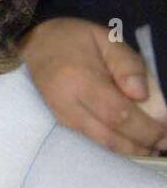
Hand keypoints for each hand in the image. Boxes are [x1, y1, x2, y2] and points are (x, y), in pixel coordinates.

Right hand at [20, 17, 166, 155]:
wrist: (34, 45)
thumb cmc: (73, 38)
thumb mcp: (106, 38)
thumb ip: (127, 64)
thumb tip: (141, 95)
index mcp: (80, 80)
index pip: (117, 113)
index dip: (144, 128)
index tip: (165, 133)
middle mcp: (68, 104)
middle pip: (109, 135)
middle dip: (140, 144)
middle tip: (164, 145)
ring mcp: (62, 116)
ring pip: (100, 142)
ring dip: (129, 150)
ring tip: (152, 148)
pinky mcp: (62, 121)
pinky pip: (92, 139)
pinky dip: (115, 145)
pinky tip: (132, 144)